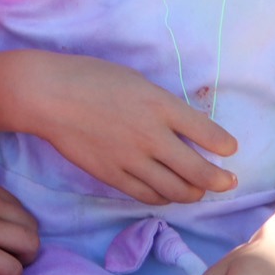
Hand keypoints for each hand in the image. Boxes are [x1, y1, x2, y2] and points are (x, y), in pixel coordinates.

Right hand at [22, 52, 238, 204]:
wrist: (46, 94)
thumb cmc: (89, 77)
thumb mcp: (134, 80)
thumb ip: (161, 104)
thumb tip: (184, 127)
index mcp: (159, 105)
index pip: (208, 133)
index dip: (224, 145)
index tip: (228, 149)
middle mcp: (151, 135)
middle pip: (200, 172)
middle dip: (220, 181)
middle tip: (226, 181)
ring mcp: (131, 159)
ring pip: (176, 190)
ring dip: (194, 193)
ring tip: (197, 190)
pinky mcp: (112, 175)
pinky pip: (148, 196)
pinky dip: (163, 197)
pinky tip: (166, 192)